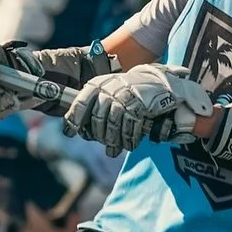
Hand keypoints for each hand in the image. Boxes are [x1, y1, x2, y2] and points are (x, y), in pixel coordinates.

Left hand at [63, 64, 213, 156]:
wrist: (161, 82)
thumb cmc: (133, 91)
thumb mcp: (112, 93)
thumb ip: (97, 107)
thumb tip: (78, 128)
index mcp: (99, 84)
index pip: (81, 103)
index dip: (75, 120)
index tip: (71, 133)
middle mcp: (109, 88)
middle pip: (97, 120)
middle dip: (100, 137)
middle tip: (106, 147)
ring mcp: (124, 96)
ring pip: (112, 126)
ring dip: (114, 141)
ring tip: (116, 149)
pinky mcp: (138, 104)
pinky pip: (129, 127)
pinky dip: (129, 138)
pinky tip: (131, 143)